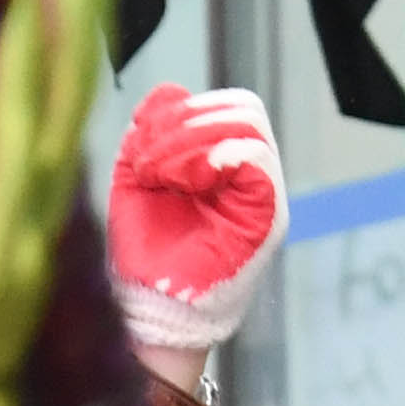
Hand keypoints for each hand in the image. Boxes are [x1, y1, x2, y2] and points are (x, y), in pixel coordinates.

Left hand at [106, 84, 286, 361]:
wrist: (147, 311)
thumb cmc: (143, 254)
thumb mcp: (138, 178)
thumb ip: (151, 132)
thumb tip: (170, 93)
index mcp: (225, 164)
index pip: (227, 105)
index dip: (184, 109)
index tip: (141, 142)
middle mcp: (252, 177)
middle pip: (243, 108)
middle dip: (186, 121)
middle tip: (147, 159)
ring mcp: (264, 196)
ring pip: (247, 125)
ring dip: (190, 139)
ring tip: (156, 173)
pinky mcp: (266, 218)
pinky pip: (253, 157)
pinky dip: (209, 156)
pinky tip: (177, 182)